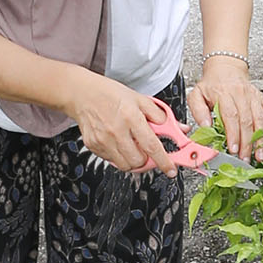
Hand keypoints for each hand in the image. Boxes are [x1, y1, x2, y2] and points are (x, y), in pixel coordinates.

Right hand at [65, 72, 182, 171]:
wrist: (82, 93)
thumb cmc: (111, 94)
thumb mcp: (140, 99)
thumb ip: (161, 116)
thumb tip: (180, 129)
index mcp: (131, 117)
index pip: (152, 146)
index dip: (164, 161)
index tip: (171, 169)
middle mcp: (116, 130)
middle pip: (138, 161)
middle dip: (147, 160)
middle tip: (147, 151)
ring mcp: (103, 140)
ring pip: (125, 165)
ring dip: (133, 160)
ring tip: (133, 147)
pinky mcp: (93, 145)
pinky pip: (111, 161)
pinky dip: (118, 156)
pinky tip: (119, 143)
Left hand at [190, 65, 262, 162]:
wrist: (226, 67)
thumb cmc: (212, 84)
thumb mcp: (197, 94)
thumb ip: (198, 111)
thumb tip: (205, 126)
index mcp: (224, 94)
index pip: (230, 116)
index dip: (233, 134)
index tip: (233, 148)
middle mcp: (241, 95)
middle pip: (247, 121)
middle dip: (247, 143)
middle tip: (245, 158)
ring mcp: (253, 97)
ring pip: (260, 119)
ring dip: (261, 139)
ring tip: (260, 155)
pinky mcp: (262, 98)